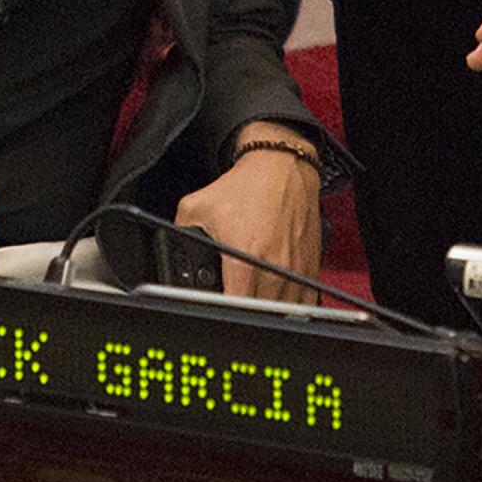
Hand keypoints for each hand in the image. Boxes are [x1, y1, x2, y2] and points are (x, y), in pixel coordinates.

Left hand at [174, 126, 321, 302]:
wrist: (282, 166)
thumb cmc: (249, 185)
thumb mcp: (198, 205)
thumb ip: (179, 230)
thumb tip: (171, 244)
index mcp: (245, 262)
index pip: (235, 308)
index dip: (224, 312)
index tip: (219, 308)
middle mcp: (273, 271)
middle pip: (258, 315)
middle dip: (244, 313)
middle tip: (233, 301)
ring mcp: (295, 272)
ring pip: (281, 312)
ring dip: (266, 311)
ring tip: (255, 300)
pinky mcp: (310, 267)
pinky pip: (302, 300)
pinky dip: (289, 303)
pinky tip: (277, 296)